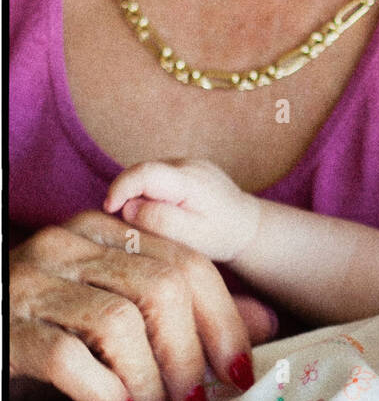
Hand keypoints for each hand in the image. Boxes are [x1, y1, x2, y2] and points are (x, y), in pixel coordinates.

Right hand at [10, 211, 257, 400]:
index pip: (186, 263)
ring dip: (151, 381)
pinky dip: (105, 393)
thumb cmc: (53, 331)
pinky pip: (66, 357)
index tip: (241, 374)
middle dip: (191, 355)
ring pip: (118, 322)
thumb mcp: (122, 315)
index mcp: (104, 231)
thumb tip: (267, 321)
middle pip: (160, 288)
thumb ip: (188, 313)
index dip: (223, 320)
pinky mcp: (6, 326)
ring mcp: (33, 281)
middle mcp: (68, 245)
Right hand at [104, 157, 260, 261]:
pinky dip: (149, 194)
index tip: (109, 209)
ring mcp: (187, 163)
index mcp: (191, 180)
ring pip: (147, 175)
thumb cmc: (221, 236)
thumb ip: (160, 221)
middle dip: (127, 195)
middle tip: (129, 225)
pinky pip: (157, 178)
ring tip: (149, 223)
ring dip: (138, 196)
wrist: (247, 226)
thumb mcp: (192, 238)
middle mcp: (188, 164)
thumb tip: (129, 207)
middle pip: (141, 172)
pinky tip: (160, 214)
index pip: (145, 173)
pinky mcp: (185, 168)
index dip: (121, 188)